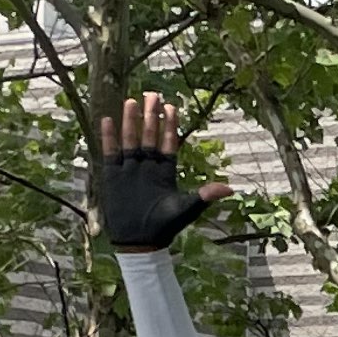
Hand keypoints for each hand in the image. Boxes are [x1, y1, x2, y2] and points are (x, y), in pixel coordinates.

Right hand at [91, 89, 215, 250]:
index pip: (168, 142)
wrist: (139, 242)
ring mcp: (130, 169)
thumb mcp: (185, 209)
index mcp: (166, 171)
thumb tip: (229, 189)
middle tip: (152, 95)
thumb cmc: (164, 226)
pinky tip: (108, 120)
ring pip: (130, 139)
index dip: (170, 125)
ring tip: (131, 101)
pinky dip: (109, 137)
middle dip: (150, 116)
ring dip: (130, 122)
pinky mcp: (113, 175)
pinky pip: (111, 152)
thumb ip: (204, 196)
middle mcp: (147, 166)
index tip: (171, 106)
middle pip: (149, 135)